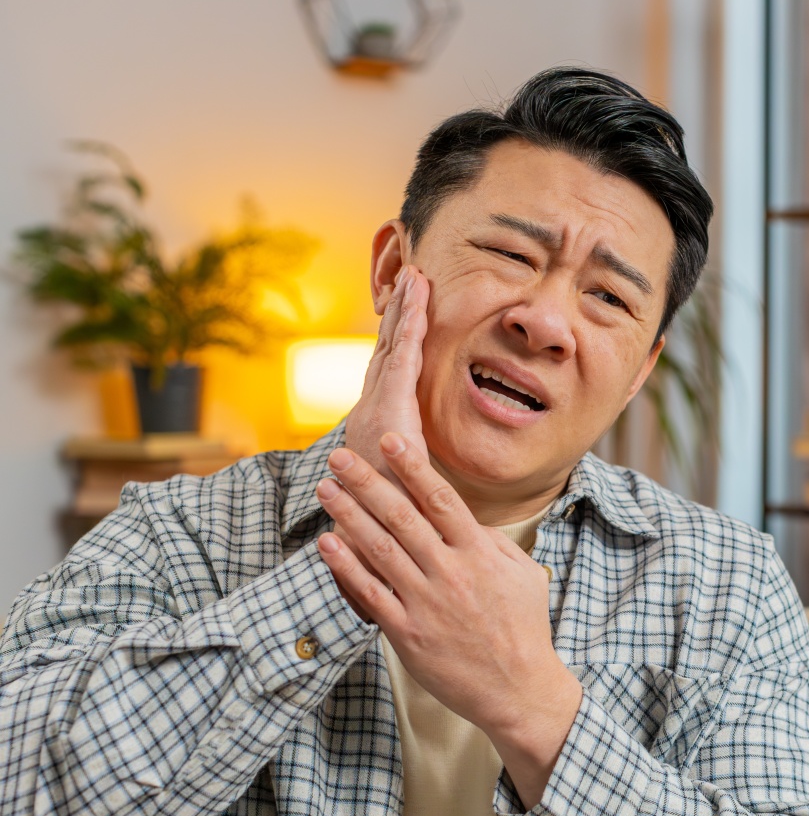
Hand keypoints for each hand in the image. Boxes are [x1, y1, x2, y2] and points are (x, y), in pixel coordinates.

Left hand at [316, 434, 582, 807]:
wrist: (519, 690)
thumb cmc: (525, 628)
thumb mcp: (523, 573)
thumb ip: (492, 541)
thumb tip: (464, 519)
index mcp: (479, 553)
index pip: (441, 499)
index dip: (413, 467)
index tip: (390, 441)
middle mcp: (450, 572)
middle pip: (401, 516)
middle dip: (367, 482)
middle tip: (339, 455)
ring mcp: (426, 603)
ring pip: (380, 549)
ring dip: (349, 514)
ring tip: (326, 489)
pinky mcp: (408, 634)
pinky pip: (370, 594)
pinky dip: (346, 567)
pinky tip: (328, 542)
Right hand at [332, 266, 428, 614]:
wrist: (367, 540)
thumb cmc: (389, 523)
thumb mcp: (406, 492)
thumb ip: (418, 477)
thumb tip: (434, 477)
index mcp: (379, 426)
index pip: (390, 374)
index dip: (401, 340)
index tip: (413, 311)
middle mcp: (372, 411)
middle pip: (387, 352)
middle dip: (399, 314)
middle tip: (412, 277)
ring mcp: (376, 407)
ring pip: (393, 348)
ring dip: (405, 310)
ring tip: (416, 275)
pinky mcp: (386, 408)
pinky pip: (400, 359)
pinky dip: (409, 326)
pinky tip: (418, 299)